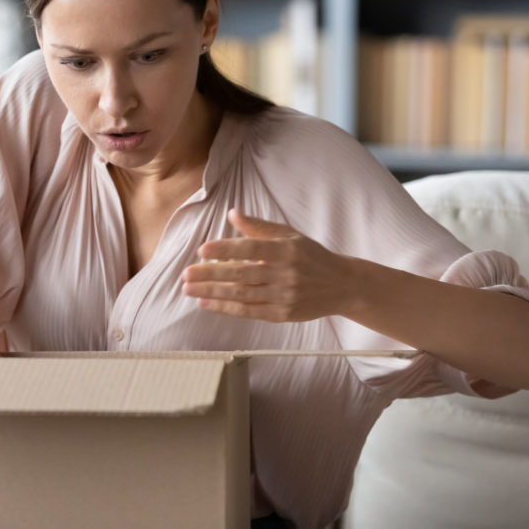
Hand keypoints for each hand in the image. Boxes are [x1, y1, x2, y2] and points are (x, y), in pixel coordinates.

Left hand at [182, 209, 359, 322]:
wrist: (342, 285)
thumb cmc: (311, 256)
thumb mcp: (290, 235)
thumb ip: (259, 227)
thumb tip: (232, 213)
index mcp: (286, 250)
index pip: (251, 248)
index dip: (225, 249)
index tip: (202, 250)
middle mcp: (285, 273)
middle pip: (241, 274)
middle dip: (210, 274)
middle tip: (186, 273)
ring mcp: (284, 296)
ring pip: (242, 294)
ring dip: (212, 292)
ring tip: (189, 288)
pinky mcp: (283, 314)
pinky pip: (249, 311)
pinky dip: (225, 308)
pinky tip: (206, 303)